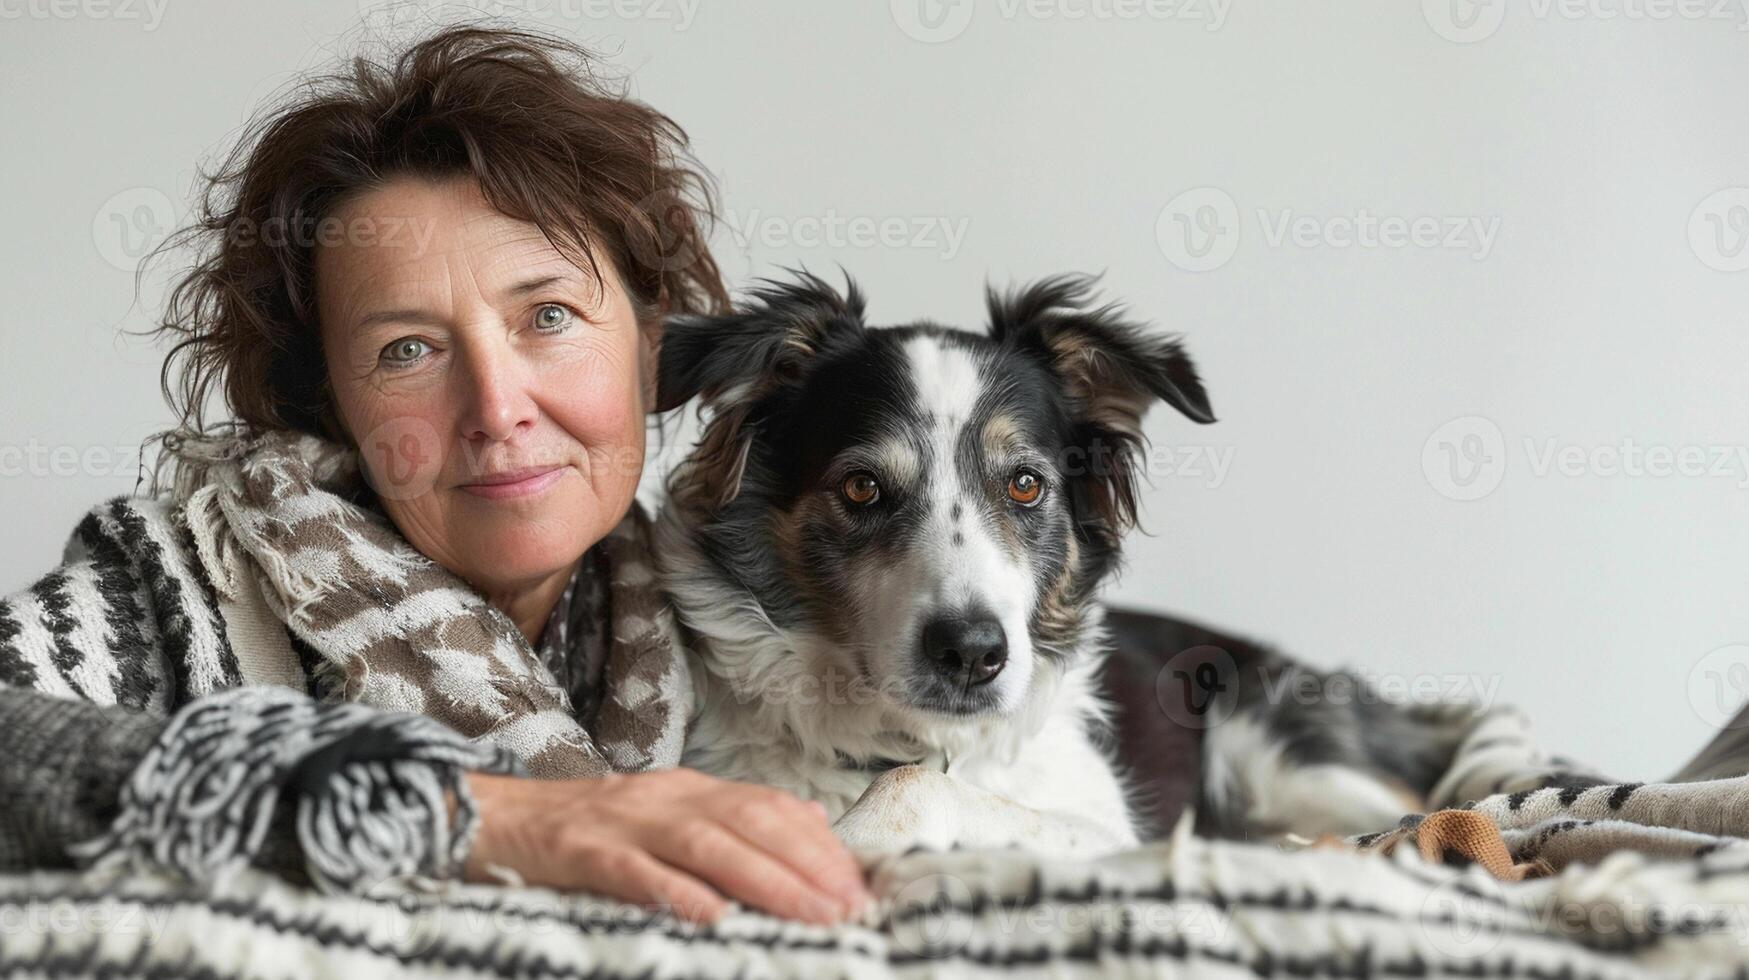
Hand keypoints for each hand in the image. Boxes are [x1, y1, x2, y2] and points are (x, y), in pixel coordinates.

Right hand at [460, 768, 870, 923]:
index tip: (859, 885)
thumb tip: (808, 825)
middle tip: (850, 907)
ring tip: (809, 914)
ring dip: (766, 880)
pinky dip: (678, 892)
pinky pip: (636, 872)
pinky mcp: (580, 852)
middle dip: (808, 865)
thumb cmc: (581, 830)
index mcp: (688, 790)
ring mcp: (622, 822)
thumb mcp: (662, 815)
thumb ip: (729, 821)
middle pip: (751, 822)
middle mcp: (664, 797)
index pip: (770, 807)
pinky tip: (714, 916)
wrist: (487, 816)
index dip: (819, 845)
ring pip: (707, 844)